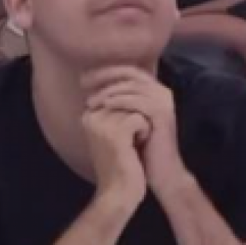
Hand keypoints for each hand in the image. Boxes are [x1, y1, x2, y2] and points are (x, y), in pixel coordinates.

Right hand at [82, 106, 149, 207]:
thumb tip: (133, 90)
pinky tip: (134, 149)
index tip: (123, 140)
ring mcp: (102, 123)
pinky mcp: (116, 131)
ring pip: (135, 108)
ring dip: (140, 126)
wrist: (118, 195)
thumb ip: (118, 112)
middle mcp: (91, 117)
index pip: (120, 97)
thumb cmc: (120, 166)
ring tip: (130, 147)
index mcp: (88, 116)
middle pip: (128, 100)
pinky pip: (140, 118)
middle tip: (128, 145)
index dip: (130, 117)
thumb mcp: (114, 134)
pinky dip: (144, 133)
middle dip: (136, 119)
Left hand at [83, 67, 190, 195]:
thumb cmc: (140, 149)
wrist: (161, 173)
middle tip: (82, 83)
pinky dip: (121, 101)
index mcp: (152, 90)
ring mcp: (164, 101)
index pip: (125, 71)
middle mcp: (160, 91)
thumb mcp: (124, 122)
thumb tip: (88, 94)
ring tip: (91, 101)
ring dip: (108, 91)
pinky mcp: (163, 113)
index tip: (82, 79)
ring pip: (132, 86)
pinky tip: (106, 105)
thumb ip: (114, 105)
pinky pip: (139, 101)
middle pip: (129, 73)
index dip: (103, 72)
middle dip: (104, 76)